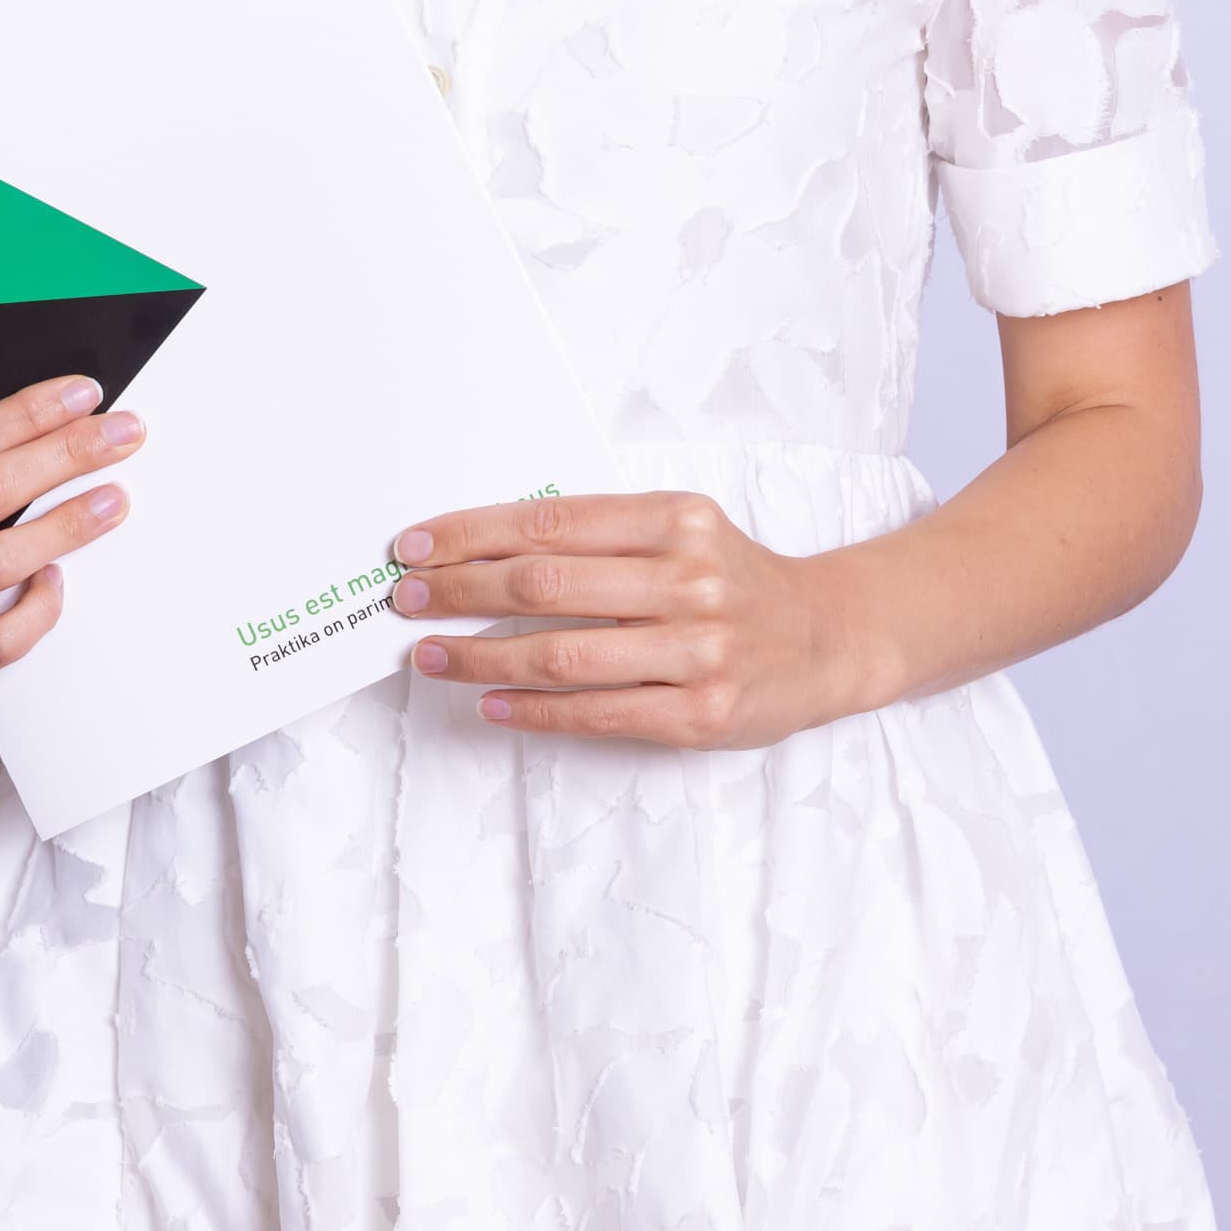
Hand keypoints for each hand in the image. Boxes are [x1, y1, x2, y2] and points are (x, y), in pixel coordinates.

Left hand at [391, 489, 852, 747]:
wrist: (825, 636)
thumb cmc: (733, 578)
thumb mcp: (682, 529)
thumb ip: (602, 533)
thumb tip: (487, 548)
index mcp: (675, 518)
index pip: (550, 522)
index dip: (472, 534)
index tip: (416, 547)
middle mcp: (688, 578)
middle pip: (544, 585)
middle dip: (460, 591)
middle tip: (404, 599)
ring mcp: (697, 649)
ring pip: (560, 654)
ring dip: (479, 658)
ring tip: (430, 657)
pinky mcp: (700, 712)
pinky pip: (595, 712)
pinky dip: (531, 710)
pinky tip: (490, 703)